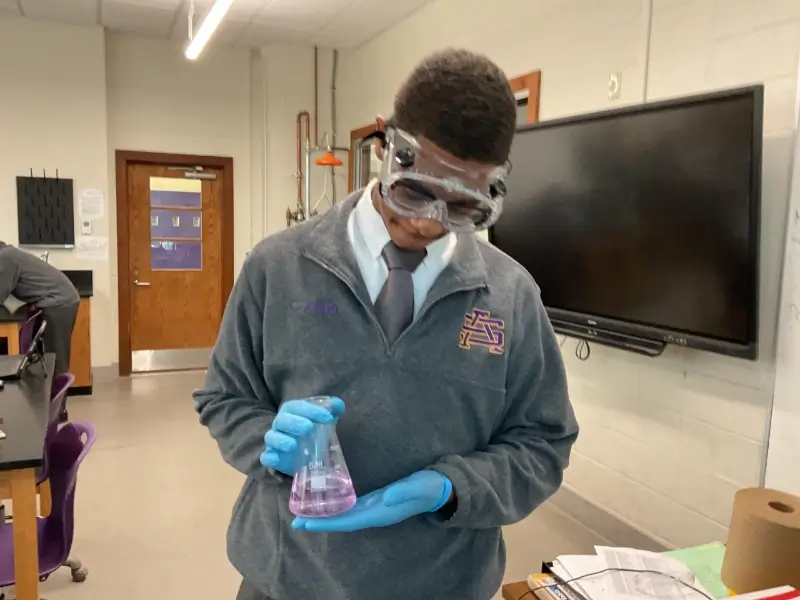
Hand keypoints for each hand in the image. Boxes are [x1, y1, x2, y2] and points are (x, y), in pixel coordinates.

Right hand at [260, 397, 344, 475]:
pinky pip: (266, 456)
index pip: (297, 406)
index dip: (311, 410)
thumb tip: (338, 405)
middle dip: (295, 423)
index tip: (327, 417)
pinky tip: (276, 458)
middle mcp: (280, 424)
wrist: (302, 451)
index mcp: (291, 411)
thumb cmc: (312, 430)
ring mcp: (274, 440)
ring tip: (294, 445)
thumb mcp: (322, 419)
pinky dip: (270, 457)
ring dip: (281, 440)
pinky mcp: (272, 457)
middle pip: (282, 420)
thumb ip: (332, 409)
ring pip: (271, 437)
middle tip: (309, 428)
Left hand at [292, 470, 452, 531]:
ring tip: (304, 512)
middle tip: (295, 519)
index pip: (348, 521)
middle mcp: (374, 513)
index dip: (326, 523)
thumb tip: (386, 497)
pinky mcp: (375, 501)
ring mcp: (374, 508)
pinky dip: (336, 505)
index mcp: (381, 512)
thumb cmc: (429, 487)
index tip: (305, 522)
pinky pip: (351, 506)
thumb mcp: (419, 486)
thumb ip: (404, 491)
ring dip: (325, 515)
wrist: (439, 488)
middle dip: (319, 521)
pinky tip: (325, 501)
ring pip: (344, 514)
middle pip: (341, 521)